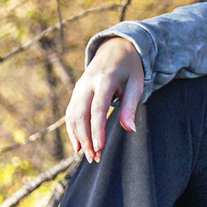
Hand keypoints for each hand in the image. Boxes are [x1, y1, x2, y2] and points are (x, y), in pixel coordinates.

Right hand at [64, 36, 145, 161]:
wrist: (115, 47)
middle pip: (81, 114)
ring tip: (88, 156)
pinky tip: (78, 146)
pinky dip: (72, 130)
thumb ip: (130, 106)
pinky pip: (70, 113)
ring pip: (72, 115)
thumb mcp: (136, 84)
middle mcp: (87, 83)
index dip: (97, 129)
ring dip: (78, 137)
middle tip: (94, 158)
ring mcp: (79, 87)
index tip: (99, 147)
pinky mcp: (76, 92)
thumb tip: (130, 129)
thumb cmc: (130, 68)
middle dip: (86, 138)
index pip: (97, 108)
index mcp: (104, 79)